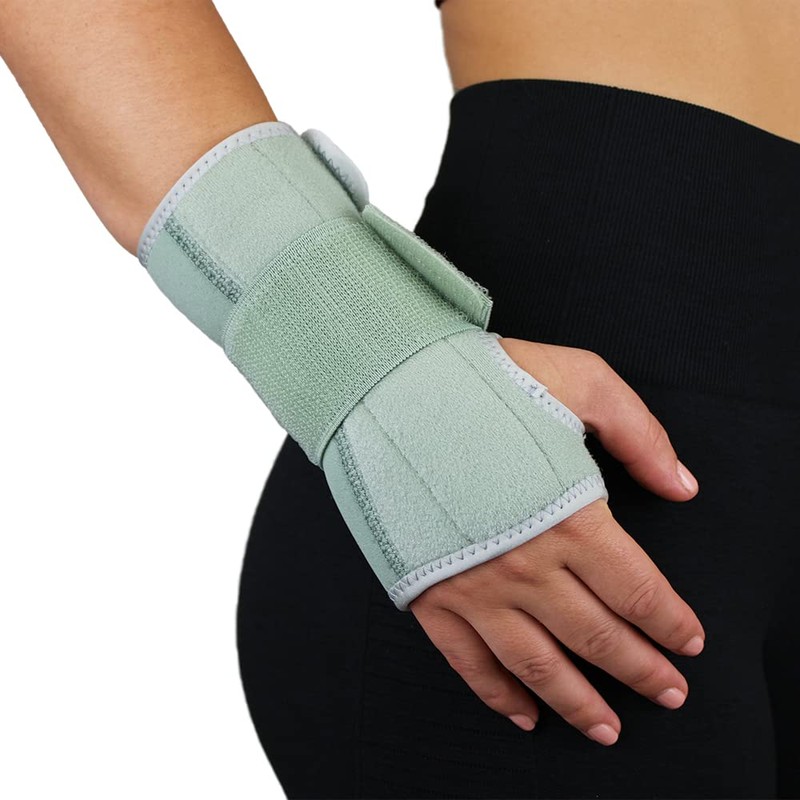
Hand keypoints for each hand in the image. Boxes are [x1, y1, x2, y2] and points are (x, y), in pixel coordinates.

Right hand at [410, 337, 703, 745]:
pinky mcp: (431, 593)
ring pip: (538, 665)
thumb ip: (638, 434)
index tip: (689, 642)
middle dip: (642, 671)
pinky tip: (524, 714)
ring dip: (579, 703)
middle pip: (597, 637)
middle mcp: (526, 564)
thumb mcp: (579, 381)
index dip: (670, 623)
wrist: (390, 390)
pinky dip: (499, 695)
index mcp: (570, 516)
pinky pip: (469, 662)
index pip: (637, 591)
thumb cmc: (482, 381)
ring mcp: (475, 586)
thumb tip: (682, 485)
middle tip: (670, 693)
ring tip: (608, 728)